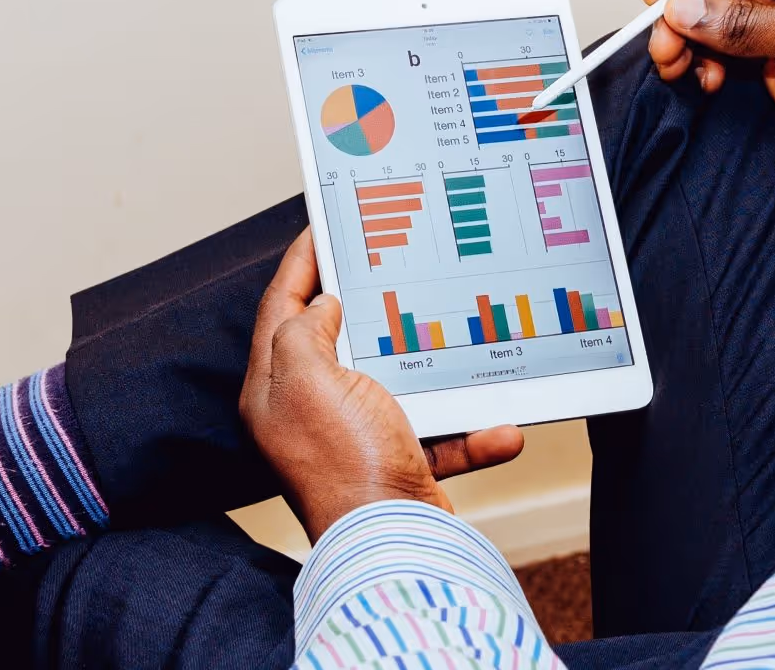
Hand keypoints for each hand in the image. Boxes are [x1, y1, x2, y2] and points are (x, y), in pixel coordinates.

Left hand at [239, 230, 525, 541]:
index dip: (301, 263)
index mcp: (275, 390)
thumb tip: (323, 307)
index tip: (322, 226)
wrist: (392, 548)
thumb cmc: (345, 464)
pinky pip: (440, 434)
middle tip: (392, 261)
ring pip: (398, 383)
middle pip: (336, 340)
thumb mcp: (309, 379)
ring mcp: (355, 439)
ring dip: (437, 370)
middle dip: (369, 303)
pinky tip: (500, 426)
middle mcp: (309, 413)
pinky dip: (471, 431)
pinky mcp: (398, 465)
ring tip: (459, 334)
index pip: (280, 309)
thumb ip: (305, 331)